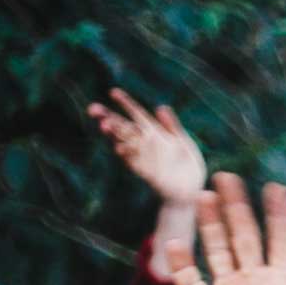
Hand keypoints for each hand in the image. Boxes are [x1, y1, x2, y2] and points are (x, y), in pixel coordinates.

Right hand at [88, 89, 206, 204]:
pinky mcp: (144, 172)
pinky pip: (132, 161)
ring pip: (123, 141)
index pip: (137, 114)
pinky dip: (126, 154)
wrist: (192, 192)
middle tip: (93, 109)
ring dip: (113, 134)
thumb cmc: (188, 166)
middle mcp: (145, 143)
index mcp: (155, 132)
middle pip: (122, 126)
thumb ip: (173, 126)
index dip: (125, 103)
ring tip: (104, 125)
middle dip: (107, 117)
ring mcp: (143, 157)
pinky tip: (119, 148)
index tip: (113, 92)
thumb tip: (161, 106)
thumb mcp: (184, 143)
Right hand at [164, 175, 285, 284]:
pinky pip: (191, 282)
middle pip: (246, 236)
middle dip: (237, 207)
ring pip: (218, 249)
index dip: (280, 215)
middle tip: (227, 177)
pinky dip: (181, 265)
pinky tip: (174, 244)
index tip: (276, 188)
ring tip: (203, 196)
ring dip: (210, 224)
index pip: (283, 241)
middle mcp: (257, 282)